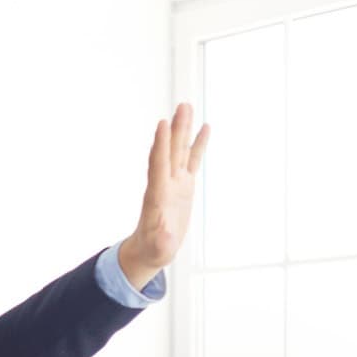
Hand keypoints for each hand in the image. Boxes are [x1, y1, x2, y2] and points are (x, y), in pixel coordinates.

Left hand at [118, 102, 210, 288]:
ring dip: (184, 130)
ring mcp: (174, 183)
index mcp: (157, 196)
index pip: (158, 166)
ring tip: (188, 107)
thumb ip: (161, 240)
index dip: (161, 146)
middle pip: (170, 152)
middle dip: (175, 130)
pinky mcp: (184, 186)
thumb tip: (165, 236)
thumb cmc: (153, 250)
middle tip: (181, 106)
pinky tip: (205, 128)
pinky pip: (192, 161)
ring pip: (180, 151)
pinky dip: (198, 145)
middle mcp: (164, 184)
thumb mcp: (157, 249)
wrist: (150, 250)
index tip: (162, 124)